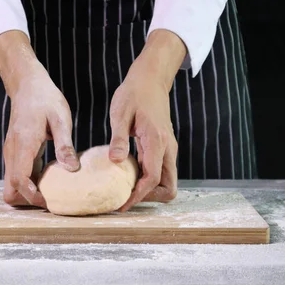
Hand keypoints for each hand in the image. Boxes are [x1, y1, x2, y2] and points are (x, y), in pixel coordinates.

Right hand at [0, 31, 79, 207]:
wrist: (27, 84)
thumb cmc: (45, 98)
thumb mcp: (60, 118)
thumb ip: (64, 145)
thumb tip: (72, 169)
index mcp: (23, 144)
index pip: (20, 181)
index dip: (32, 196)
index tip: (50, 201)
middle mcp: (13, 152)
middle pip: (10, 190)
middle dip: (27, 200)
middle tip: (52, 199)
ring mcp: (12, 153)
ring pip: (12, 185)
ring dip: (29, 192)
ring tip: (54, 191)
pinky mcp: (15, 152)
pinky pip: (18, 176)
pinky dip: (30, 182)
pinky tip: (50, 178)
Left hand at [108, 30, 186, 211]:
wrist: (150, 80)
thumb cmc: (134, 93)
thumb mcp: (120, 113)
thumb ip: (118, 138)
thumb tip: (115, 161)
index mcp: (157, 142)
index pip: (153, 179)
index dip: (138, 195)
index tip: (121, 204)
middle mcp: (168, 149)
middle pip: (169, 187)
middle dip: (150, 198)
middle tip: (126, 197)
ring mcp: (168, 149)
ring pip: (167, 181)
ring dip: (150, 190)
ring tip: (125, 188)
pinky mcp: (164, 147)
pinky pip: (161, 171)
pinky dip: (149, 180)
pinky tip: (129, 175)